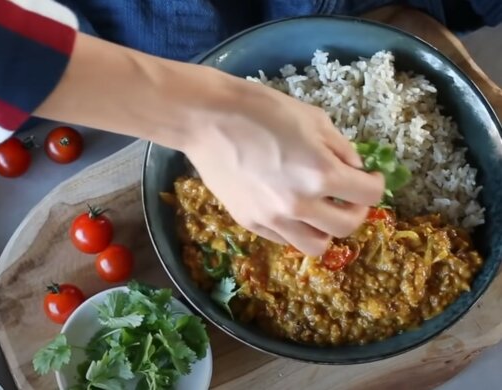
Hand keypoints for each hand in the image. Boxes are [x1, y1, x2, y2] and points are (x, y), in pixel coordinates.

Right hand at [34, 33, 383, 254]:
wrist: (208, 119)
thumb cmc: (261, 109)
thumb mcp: (313, 118)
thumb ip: (340, 147)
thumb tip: (354, 168)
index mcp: (321, 174)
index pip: (369, 196)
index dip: (376, 185)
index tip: (370, 177)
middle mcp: (300, 204)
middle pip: (348, 227)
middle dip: (356, 210)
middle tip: (349, 195)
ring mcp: (273, 218)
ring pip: (317, 246)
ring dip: (326, 230)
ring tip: (321, 210)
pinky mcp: (251, 222)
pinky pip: (284, 239)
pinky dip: (296, 228)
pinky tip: (291, 207)